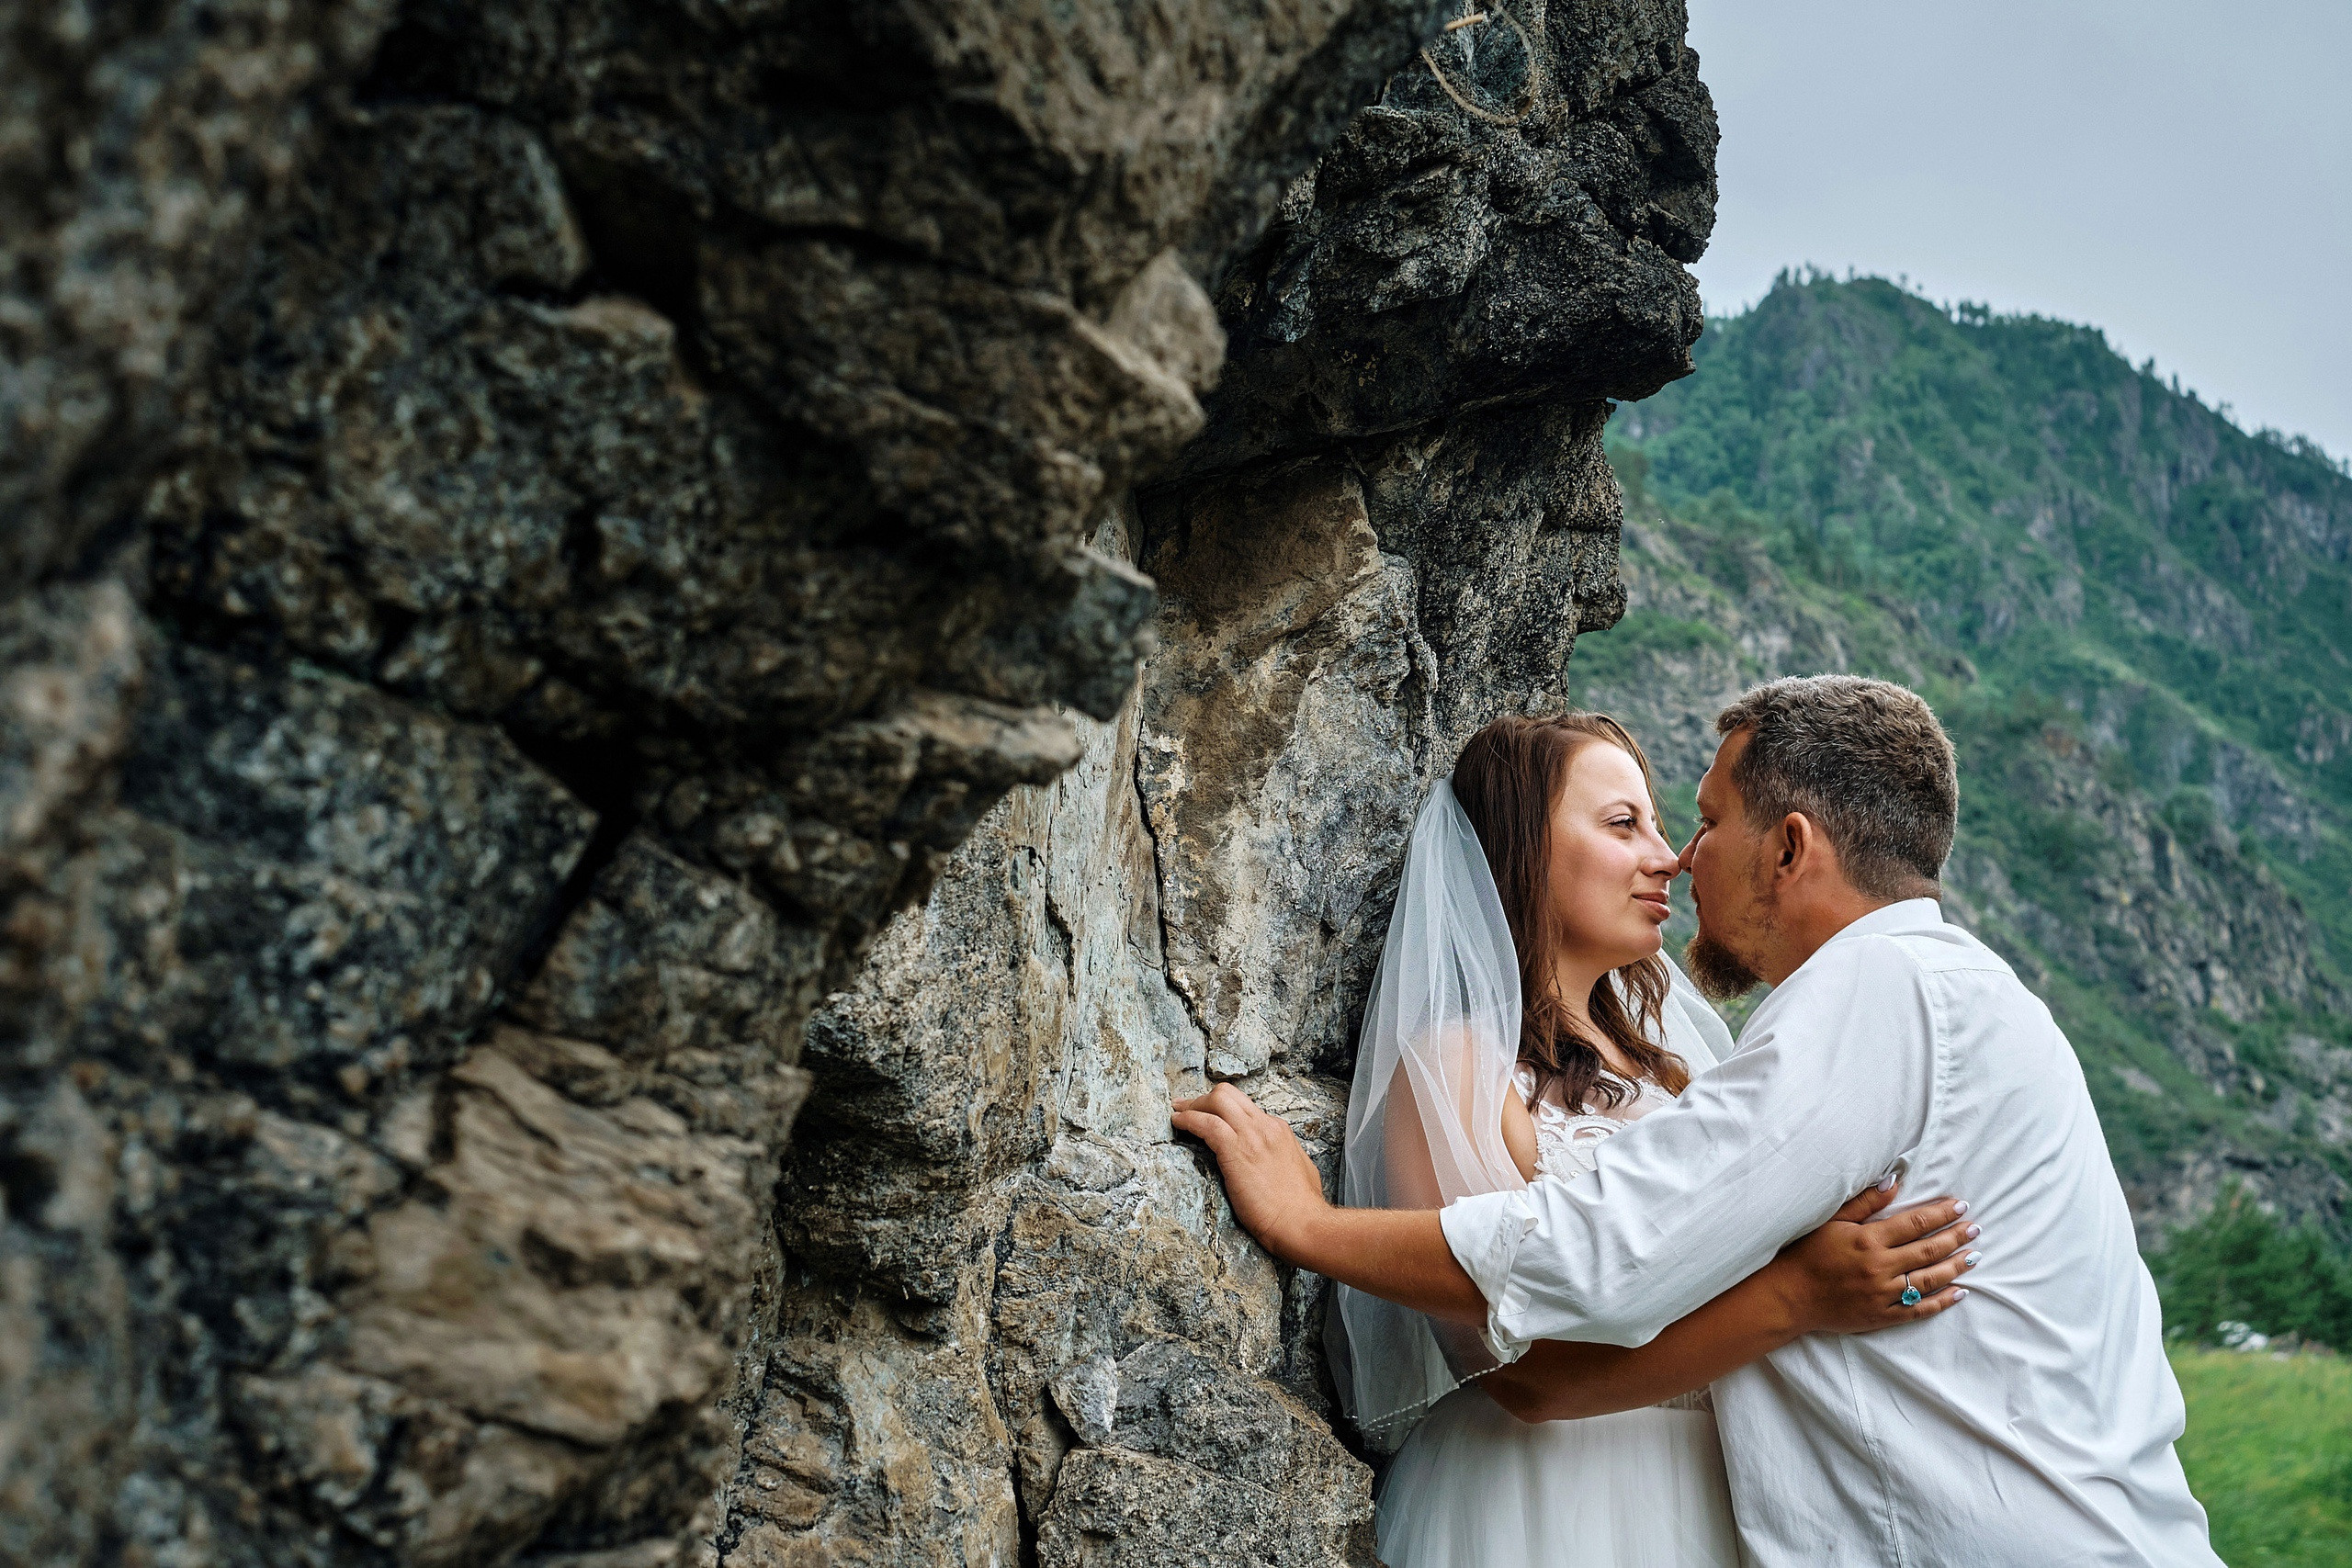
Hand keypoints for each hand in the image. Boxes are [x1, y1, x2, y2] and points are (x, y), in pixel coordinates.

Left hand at [1171, 1083, 1331, 1262]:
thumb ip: (1283, 1155)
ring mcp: (1250, 1135)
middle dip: (1205, 1099)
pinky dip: (1188, 1120)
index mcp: (1278, 1130)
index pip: (1245, 1108)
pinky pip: (1205, 1123)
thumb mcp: (1299, 1169)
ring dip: (1192, 1106)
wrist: (1301, 1222)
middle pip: (1228, 1094)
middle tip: (1189, 1107)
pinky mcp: (1234, 1149)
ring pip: (1216, 1101)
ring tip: (1178, 1113)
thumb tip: (1274, 1157)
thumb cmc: (1301, 1206)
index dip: (1225, 1111)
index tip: (1212, 1117)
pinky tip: (1178, 1123)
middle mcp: (1264, 1125)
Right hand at [1774, 1183, 1979, 1334]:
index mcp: (1868, 1240)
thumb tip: (1894, 1183)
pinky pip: (1919, 1310)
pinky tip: (1959, 1292)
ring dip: (1956, 1267)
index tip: (1960, 1206)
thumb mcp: (1831, 1221)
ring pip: (1929, 1280)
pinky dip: (1942, 1301)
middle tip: (1975, 1229)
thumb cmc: (1807, 1253)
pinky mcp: (1882, 1316)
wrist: (1789, 1296)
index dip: (1941, 1214)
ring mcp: (1883, 1295)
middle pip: (1929, 1251)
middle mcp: (1880, 1267)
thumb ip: (1864, 1203)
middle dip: (1956, 1238)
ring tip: (1974, 1256)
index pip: (1915, 1224)